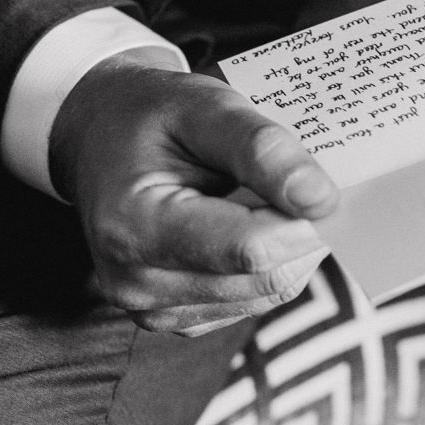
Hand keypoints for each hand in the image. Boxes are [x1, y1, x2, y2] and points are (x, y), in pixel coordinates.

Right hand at [49, 57, 337, 336]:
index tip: (324, 182)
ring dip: (289, 247)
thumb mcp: (203, 106)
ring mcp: (154, 310)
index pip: (249, 249)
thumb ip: (261, 149)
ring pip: (267, 293)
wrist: (100, 140)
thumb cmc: (148, 117)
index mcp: (133, 227)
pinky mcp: (177, 318)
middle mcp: (137, 283)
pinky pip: (252, 299)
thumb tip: (320, 199)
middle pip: (264, 277)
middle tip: (306, 183)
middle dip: (301, 231)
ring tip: (268, 195)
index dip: (302, 218)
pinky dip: (269, 262)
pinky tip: (251, 221)